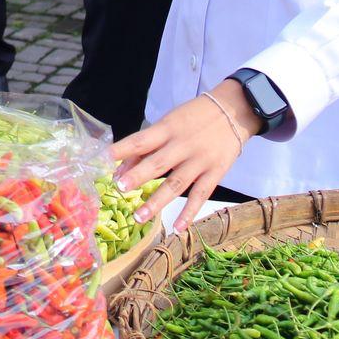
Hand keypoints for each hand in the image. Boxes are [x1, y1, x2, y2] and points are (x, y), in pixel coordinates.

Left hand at [110, 77, 258, 232]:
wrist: (235, 109)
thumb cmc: (194, 116)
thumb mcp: (169, 122)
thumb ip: (146, 145)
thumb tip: (120, 168)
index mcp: (168, 128)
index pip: (141, 140)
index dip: (122, 149)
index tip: (104, 159)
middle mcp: (183, 145)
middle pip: (158, 163)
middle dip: (138, 177)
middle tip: (120, 189)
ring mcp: (200, 160)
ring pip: (176, 184)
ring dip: (157, 201)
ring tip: (139, 216)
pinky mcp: (215, 173)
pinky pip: (200, 195)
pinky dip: (189, 213)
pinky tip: (178, 228)